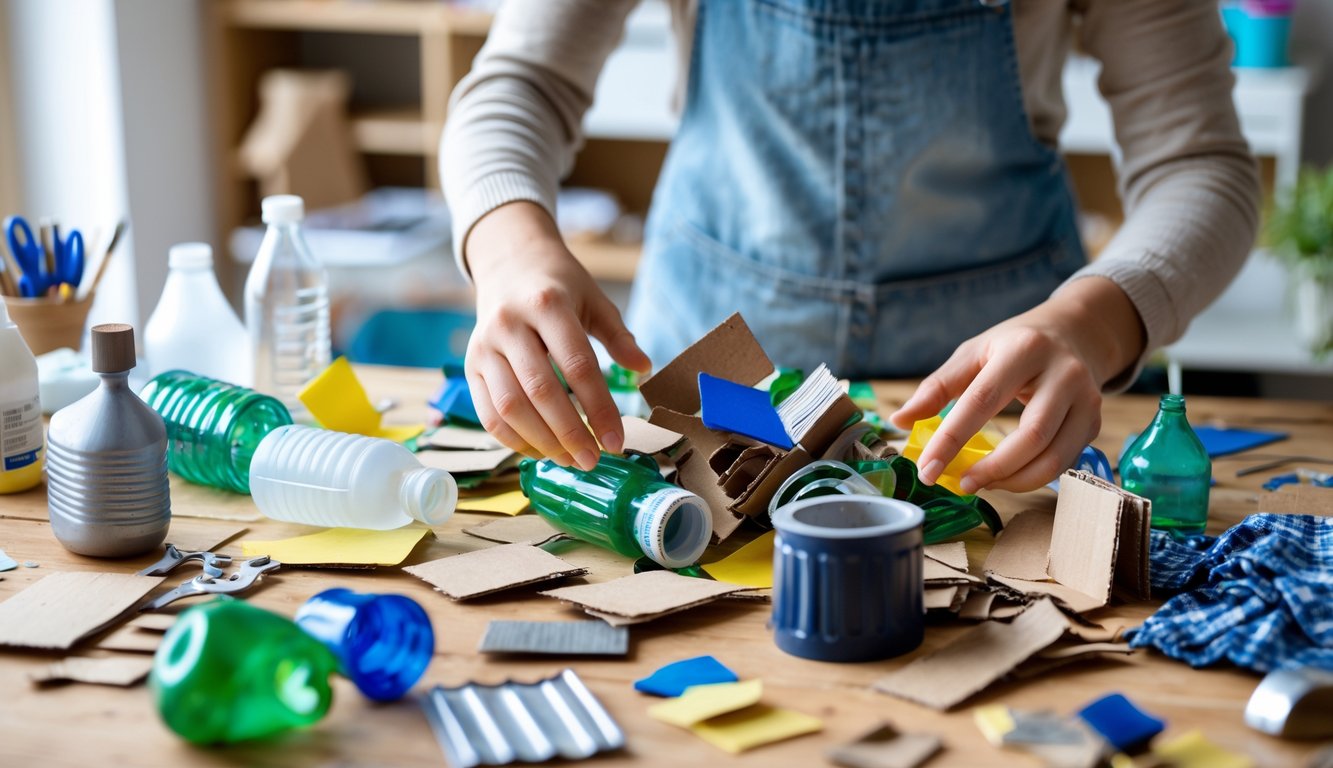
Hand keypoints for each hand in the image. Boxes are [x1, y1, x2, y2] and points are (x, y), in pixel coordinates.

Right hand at [464, 202, 650, 470]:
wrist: (508, 264)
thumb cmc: (559, 286)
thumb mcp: (594, 299)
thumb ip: (618, 336)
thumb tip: (643, 369)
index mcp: (547, 304)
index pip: (577, 366)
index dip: (599, 408)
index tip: (617, 441)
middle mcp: (509, 324)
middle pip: (540, 390)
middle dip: (570, 432)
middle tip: (594, 461)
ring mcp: (484, 346)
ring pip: (510, 406)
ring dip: (542, 441)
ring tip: (570, 460)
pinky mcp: (469, 365)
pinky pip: (487, 412)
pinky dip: (513, 439)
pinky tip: (540, 451)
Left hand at [890, 277, 1144, 492]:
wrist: (1073, 333)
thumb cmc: (1012, 345)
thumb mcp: (973, 353)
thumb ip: (937, 387)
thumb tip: (899, 420)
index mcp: (1024, 349)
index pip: (983, 401)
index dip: (952, 439)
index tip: (927, 468)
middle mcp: (1063, 374)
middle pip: (1030, 437)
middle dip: (991, 469)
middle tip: (960, 484)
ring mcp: (1086, 399)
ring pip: (1054, 457)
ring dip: (1013, 481)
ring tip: (982, 483)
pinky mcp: (1094, 421)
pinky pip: (1064, 462)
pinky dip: (1033, 478)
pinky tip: (1007, 477)